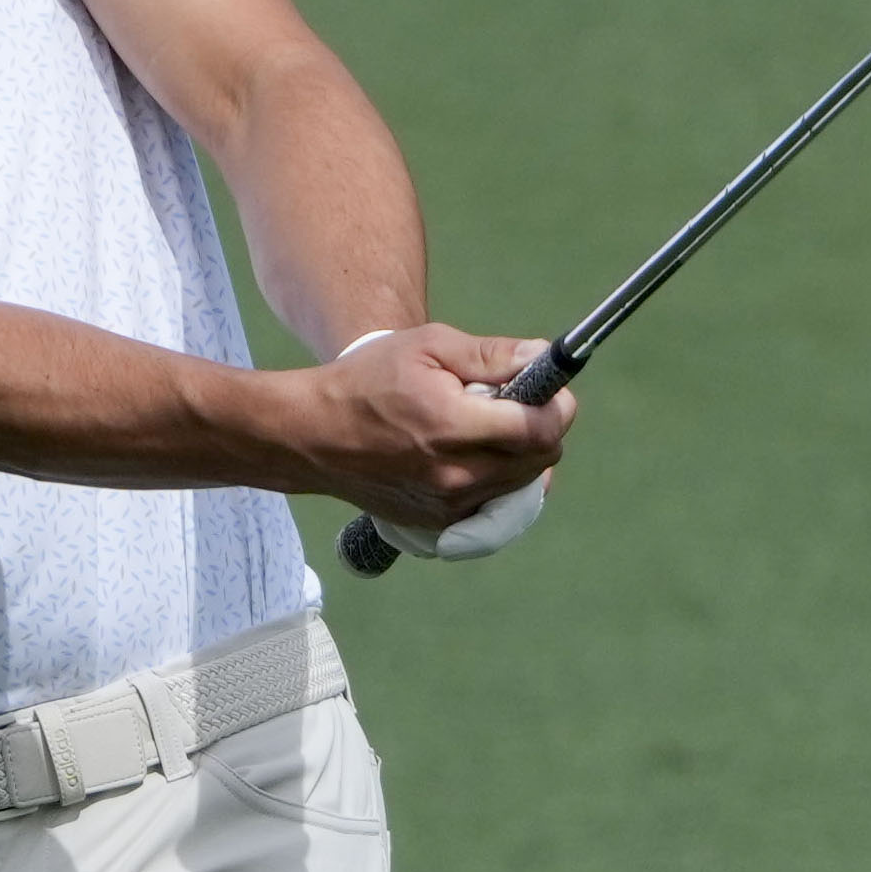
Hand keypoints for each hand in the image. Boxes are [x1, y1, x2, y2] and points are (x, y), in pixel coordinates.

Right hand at [285, 327, 571, 530]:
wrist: (313, 435)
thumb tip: (544, 357)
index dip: (557, 406)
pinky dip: (497, 480)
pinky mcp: (440, 524)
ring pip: (522, 485)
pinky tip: (469, 455)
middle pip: (541, 460)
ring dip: (520, 455)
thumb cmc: (367, 380)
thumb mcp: (428, 346)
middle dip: (541, 428)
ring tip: (482, 428)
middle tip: (513, 404)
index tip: (548, 390)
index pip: (541, 429)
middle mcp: (455, 476)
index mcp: (453, 427)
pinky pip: (495, 505)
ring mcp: (448, 506)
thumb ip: (491, 356)